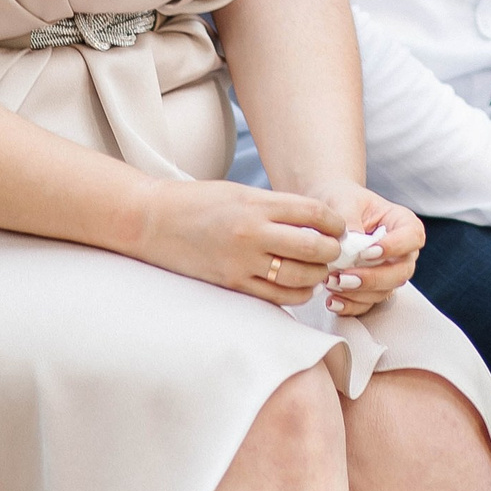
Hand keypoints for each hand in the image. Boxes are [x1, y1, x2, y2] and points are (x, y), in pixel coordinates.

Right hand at [135, 178, 352, 304]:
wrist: (151, 220)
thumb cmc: (197, 203)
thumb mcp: (239, 194)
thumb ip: (275, 208)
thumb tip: (315, 223)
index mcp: (256, 203)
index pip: (314, 212)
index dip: (335, 223)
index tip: (339, 228)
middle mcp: (252, 232)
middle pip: (314, 247)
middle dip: (333, 252)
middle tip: (336, 253)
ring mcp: (241, 261)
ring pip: (300, 276)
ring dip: (317, 275)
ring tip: (320, 271)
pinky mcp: (232, 283)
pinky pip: (276, 297)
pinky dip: (296, 293)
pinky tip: (299, 286)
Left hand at [304, 180, 423, 317]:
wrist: (330, 210)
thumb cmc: (343, 200)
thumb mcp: (344, 200)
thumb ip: (349, 219)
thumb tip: (350, 245)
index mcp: (403, 224)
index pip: (412, 237)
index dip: (394, 247)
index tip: (367, 252)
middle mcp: (402, 252)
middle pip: (401, 272)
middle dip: (373, 278)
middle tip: (345, 277)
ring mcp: (388, 272)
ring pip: (384, 292)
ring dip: (358, 293)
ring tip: (331, 283)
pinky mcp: (372, 289)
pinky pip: (367, 304)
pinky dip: (350, 306)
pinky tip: (333, 301)